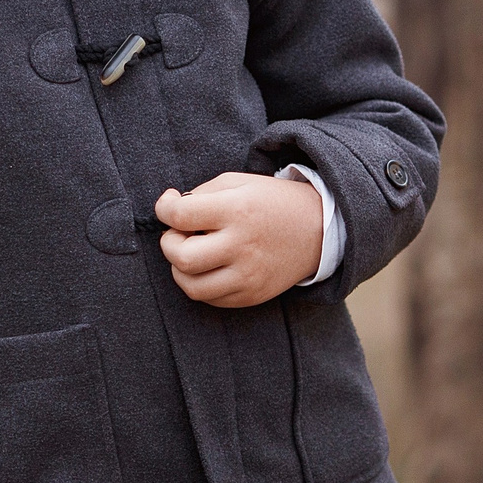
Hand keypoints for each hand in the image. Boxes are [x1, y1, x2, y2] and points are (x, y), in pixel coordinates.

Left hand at [154, 170, 322, 307]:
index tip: (169, 204)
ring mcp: (249, 275)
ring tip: (192, 252)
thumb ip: (200, 194)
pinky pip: (210, 299)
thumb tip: (170, 212)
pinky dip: (201, 283)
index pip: (180, 216)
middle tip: (180, 233)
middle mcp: (242, 246)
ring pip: (191, 286)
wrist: (319, 229)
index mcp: (237, 210)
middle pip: (181, 258)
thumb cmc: (271, 201)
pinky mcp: (253, 295)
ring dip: (180, 269)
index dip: (164, 208)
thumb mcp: (238, 183)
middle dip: (169, 243)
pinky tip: (209, 266)